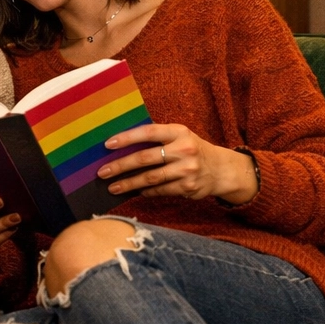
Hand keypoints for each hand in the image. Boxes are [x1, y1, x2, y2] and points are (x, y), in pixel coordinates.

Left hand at [99, 124, 258, 203]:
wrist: (221, 169)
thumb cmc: (191, 149)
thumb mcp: (179, 137)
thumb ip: (157, 139)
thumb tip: (121, 145)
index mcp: (178, 132)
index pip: (148, 132)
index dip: (127, 138)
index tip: (108, 144)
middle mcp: (184, 149)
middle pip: (145, 158)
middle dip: (121, 166)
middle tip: (103, 172)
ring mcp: (187, 169)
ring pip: (151, 178)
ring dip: (129, 183)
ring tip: (113, 187)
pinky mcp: (188, 187)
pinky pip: (160, 190)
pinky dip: (146, 191)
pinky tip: (135, 191)